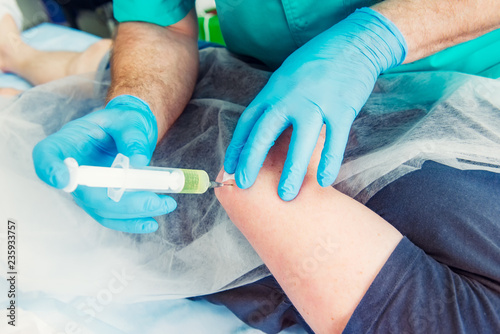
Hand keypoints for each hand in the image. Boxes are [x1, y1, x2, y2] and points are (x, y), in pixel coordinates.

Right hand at [32, 95, 176, 232]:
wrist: (130, 131)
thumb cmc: (124, 121)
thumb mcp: (130, 119)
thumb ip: (133, 136)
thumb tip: (137, 161)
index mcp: (69, 141)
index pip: (48, 156)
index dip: (50, 169)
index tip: (63, 179)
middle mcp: (72, 169)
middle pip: (84, 193)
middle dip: (120, 202)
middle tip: (154, 200)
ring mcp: (86, 189)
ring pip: (102, 209)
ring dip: (133, 213)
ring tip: (165, 205)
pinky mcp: (102, 200)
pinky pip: (113, 216)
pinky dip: (132, 222)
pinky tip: (151, 223)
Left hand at [224, 8, 406, 200]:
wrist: (353, 44)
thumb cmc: (316, 62)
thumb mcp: (286, 77)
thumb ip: (274, 101)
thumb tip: (261, 127)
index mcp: (273, 90)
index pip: (248, 122)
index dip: (237, 147)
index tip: (229, 169)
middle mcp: (290, 97)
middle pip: (265, 132)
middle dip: (252, 160)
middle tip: (244, 185)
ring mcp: (317, 103)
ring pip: (301, 141)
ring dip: (292, 171)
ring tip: (286, 195)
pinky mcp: (342, 108)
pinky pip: (335, 140)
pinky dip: (330, 162)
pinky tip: (325, 181)